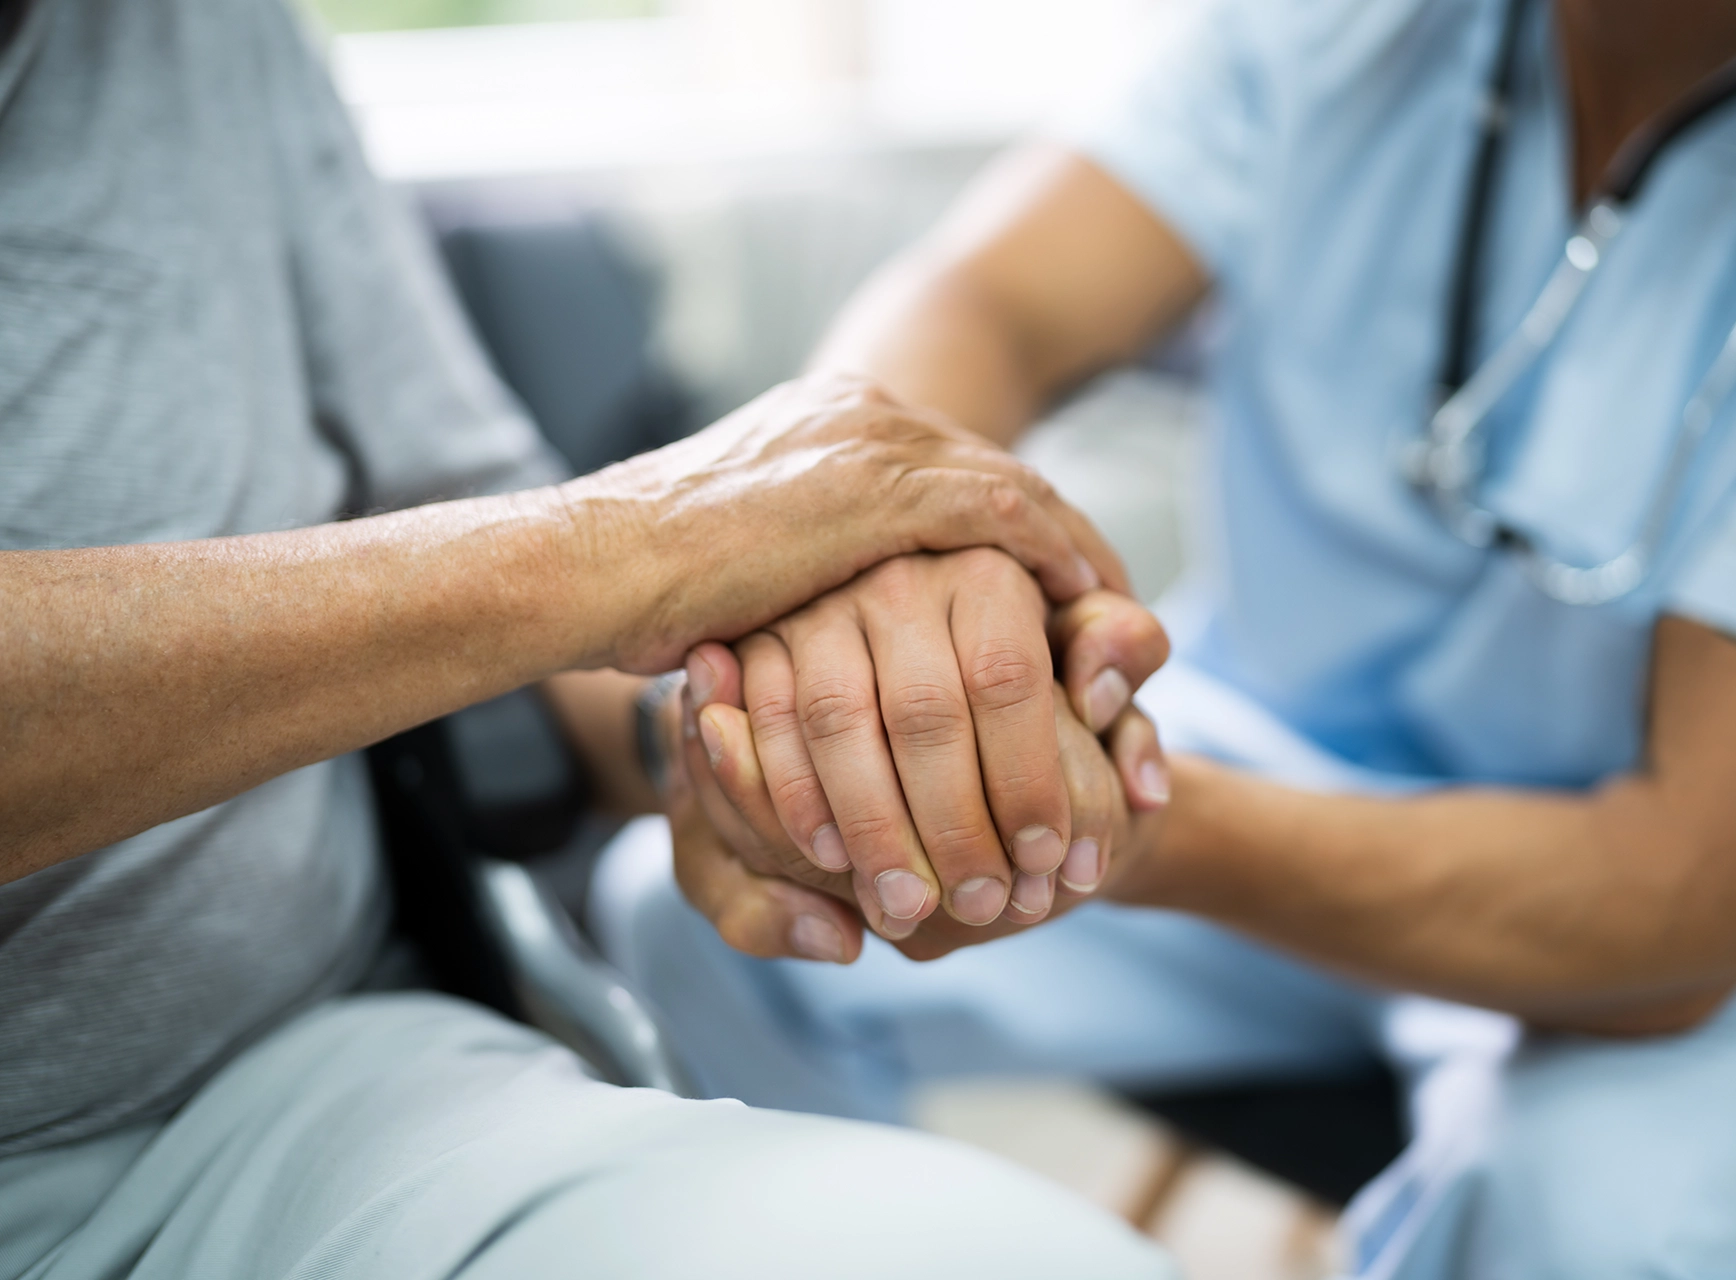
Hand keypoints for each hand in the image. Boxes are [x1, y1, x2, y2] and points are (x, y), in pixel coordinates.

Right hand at [557, 374, 1128, 674]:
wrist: (593, 567)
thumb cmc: (646, 588)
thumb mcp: (746, 565)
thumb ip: (806, 570)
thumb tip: (828, 623)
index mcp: (827, 420)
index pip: (952, 468)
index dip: (1014, 524)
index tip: (1054, 580)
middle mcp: (857, 413)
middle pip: (996, 470)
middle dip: (1062, 534)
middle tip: (1112, 593)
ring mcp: (868, 441)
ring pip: (1013, 487)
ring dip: (1073, 549)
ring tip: (1116, 607)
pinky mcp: (873, 485)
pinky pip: (998, 514)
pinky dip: (1051, 553)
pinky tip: (1085, 598)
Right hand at [706, 549, 1166, 939]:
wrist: (927, 617)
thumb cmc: (1025, 642)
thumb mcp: (1088, 637)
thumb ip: (1123, 655)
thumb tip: (1101, 697)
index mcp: (988, 570)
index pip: (1008, 680)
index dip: (1028, 778)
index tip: (1048, 859)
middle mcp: (900, 575)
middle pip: (924, 710)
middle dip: (953, 825)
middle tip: (982, 908)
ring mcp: (822, 604)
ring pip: (840, 721)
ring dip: (872, 827)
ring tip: (908, 907)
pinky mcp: (759, 638)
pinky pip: (771, 723)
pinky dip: (797, 797)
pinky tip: (834, 860)